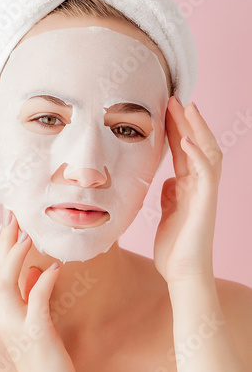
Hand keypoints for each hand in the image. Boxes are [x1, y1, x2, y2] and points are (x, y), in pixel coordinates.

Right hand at [0, 211, 75, 371]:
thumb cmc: (44, 352)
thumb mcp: (35, 318)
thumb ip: (30, 294)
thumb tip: (35, 269)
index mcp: (3, 309)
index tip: (6, 221)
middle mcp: (3, 315)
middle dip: (2, 241)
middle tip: (12, 215)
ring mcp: (16, 325)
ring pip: (4, 284)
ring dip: (14, 257)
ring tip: (27, 235)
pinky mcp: (35, 334)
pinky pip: (35, 302)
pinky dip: (44, 282)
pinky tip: (55, 267)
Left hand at [154, 95, 222, 284]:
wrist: (183, 273)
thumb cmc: (175, 245)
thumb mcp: (168, 211)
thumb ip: (171, 193)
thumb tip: (169, 179)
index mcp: (188, 184)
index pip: (182, 149)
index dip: (175, 128)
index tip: (164, 108)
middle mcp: (199, 184)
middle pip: (196, 144)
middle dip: (186, 121)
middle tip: (173, 98)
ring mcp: (205, 192)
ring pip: (207, 152)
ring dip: (197, 129)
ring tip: (187, 107)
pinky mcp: (206, 203)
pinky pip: (205, 174)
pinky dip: (197, 156)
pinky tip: (187, 140)